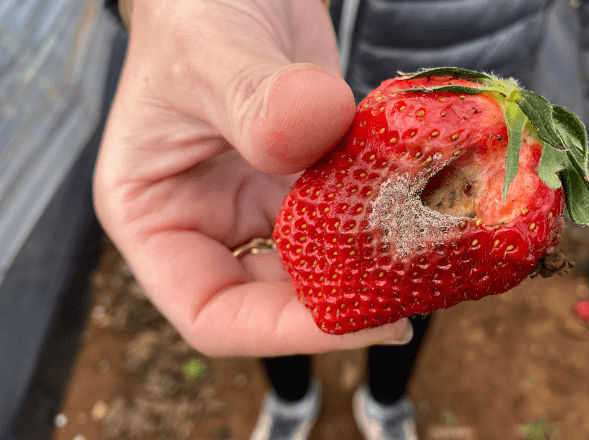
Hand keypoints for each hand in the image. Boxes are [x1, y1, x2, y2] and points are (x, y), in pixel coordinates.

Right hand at [94, 0, 409, 356]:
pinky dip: (384, 218)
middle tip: (409, 299)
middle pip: (275, 300)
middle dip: (340, 305)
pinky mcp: (308, 178)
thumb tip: (313, 128)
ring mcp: (262, 202)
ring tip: (427, 262)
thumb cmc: (194, 12)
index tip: (356, 320)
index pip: (212, 313)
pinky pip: (347, 215)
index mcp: (158, 218)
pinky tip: (426, 213)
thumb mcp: (208, 53)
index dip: (281, 333)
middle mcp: (210, 222)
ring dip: (371, 267)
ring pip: (319, 264)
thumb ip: (254, 98)